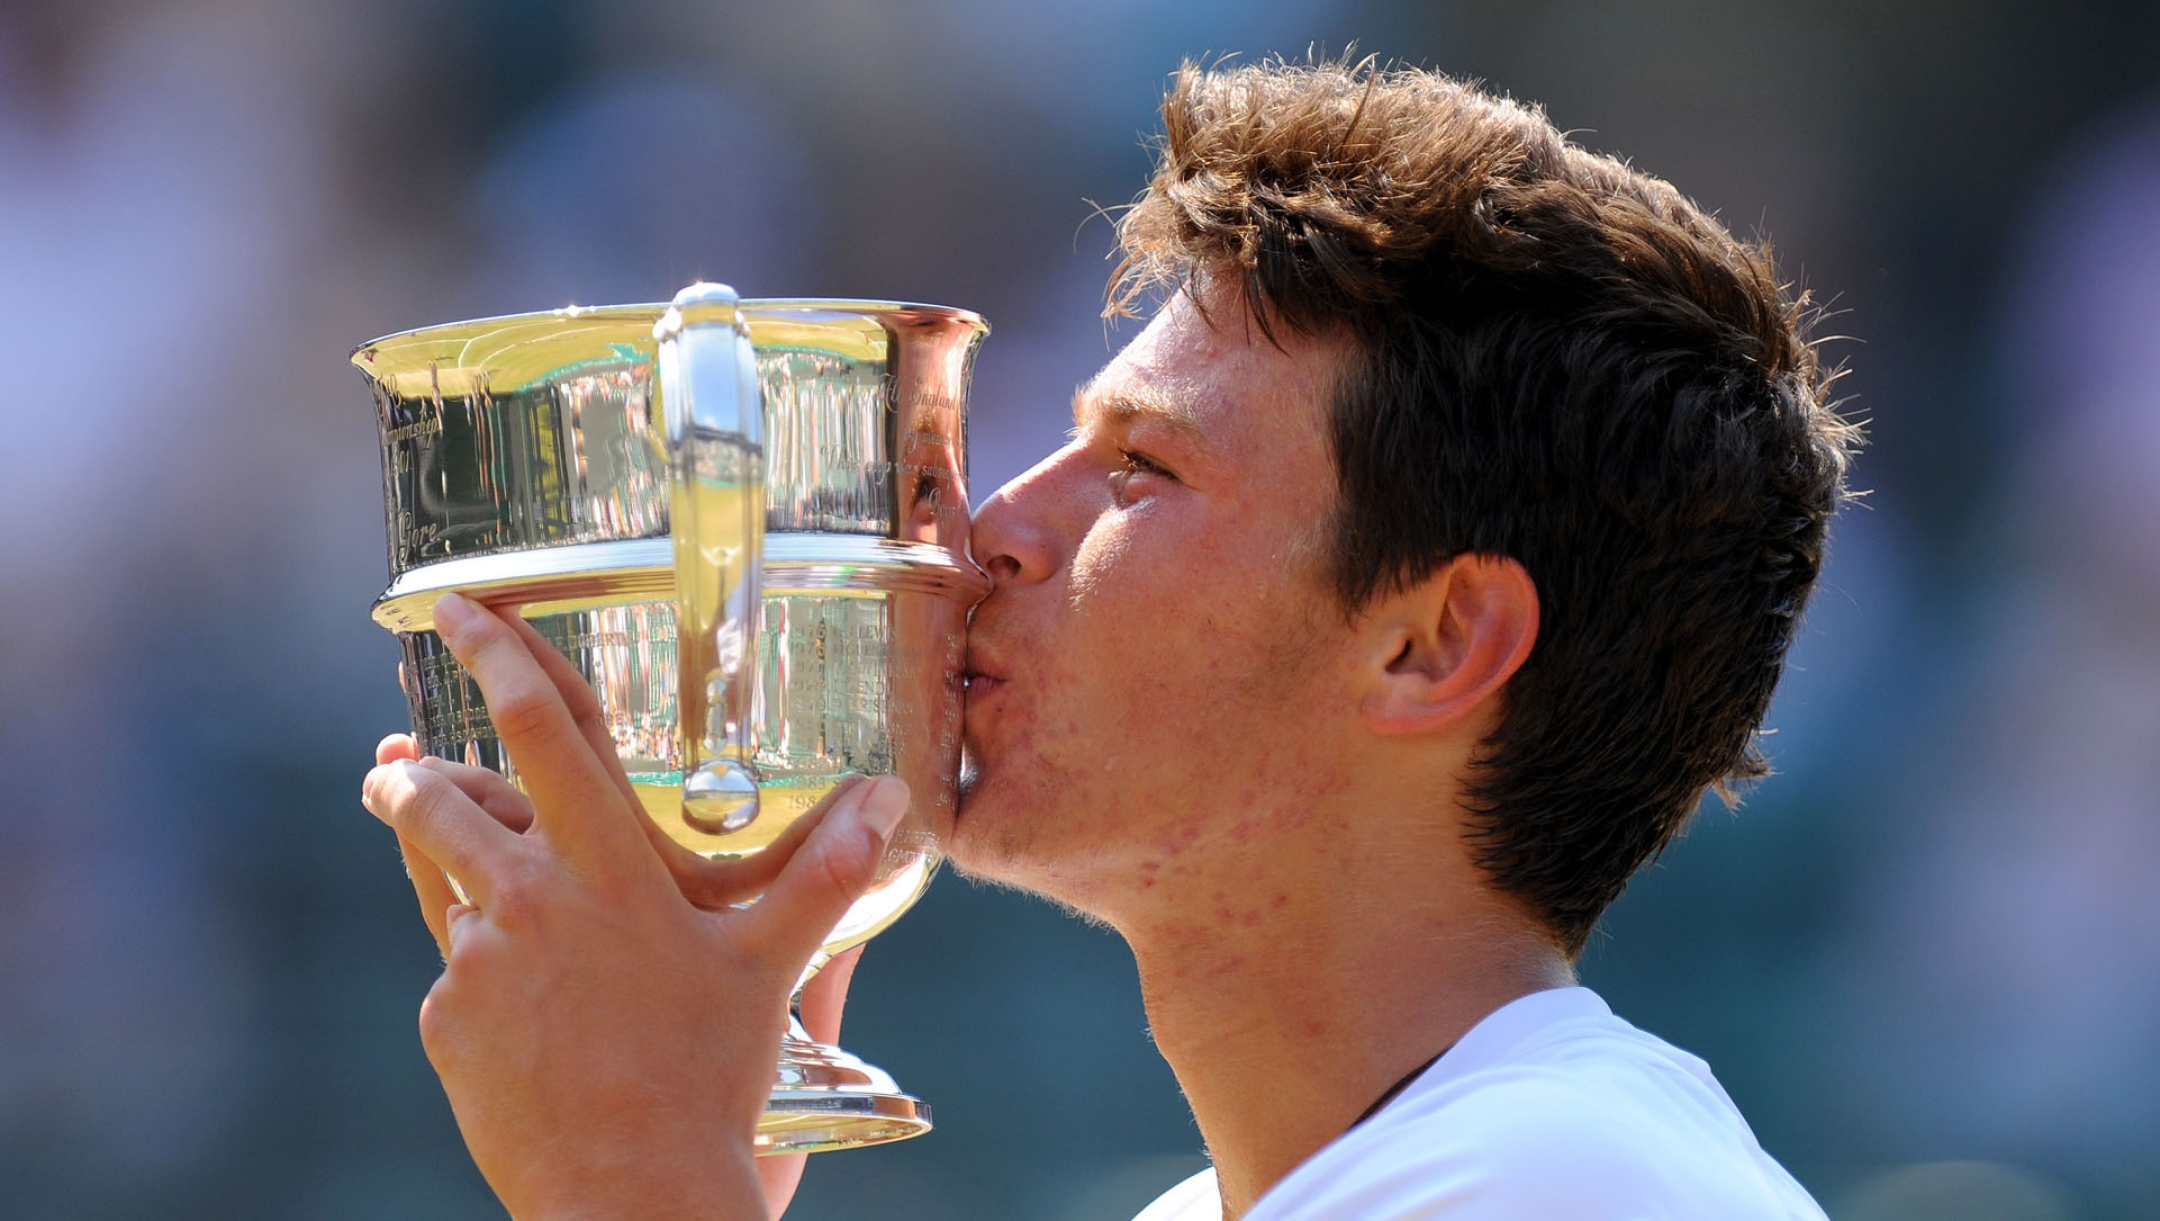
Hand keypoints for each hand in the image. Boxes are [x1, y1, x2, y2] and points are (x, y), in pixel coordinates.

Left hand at [363, 592, 905, 1219]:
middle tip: (392, 760)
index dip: (496, 657)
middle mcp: (531, 900)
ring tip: (399, 817)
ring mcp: (479, 963)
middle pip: (443, 804)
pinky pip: (452, 971)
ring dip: (417, 844)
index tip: (457, 607)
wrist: (631, 1192)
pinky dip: (471, 962)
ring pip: (436, 881)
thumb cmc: (713, 1075)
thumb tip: (890, 800)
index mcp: (610, 869)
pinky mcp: (449, 1024)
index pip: (543, 734)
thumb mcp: (774, 967)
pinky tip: (504, 989)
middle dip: (411, 774)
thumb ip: (826, 876)